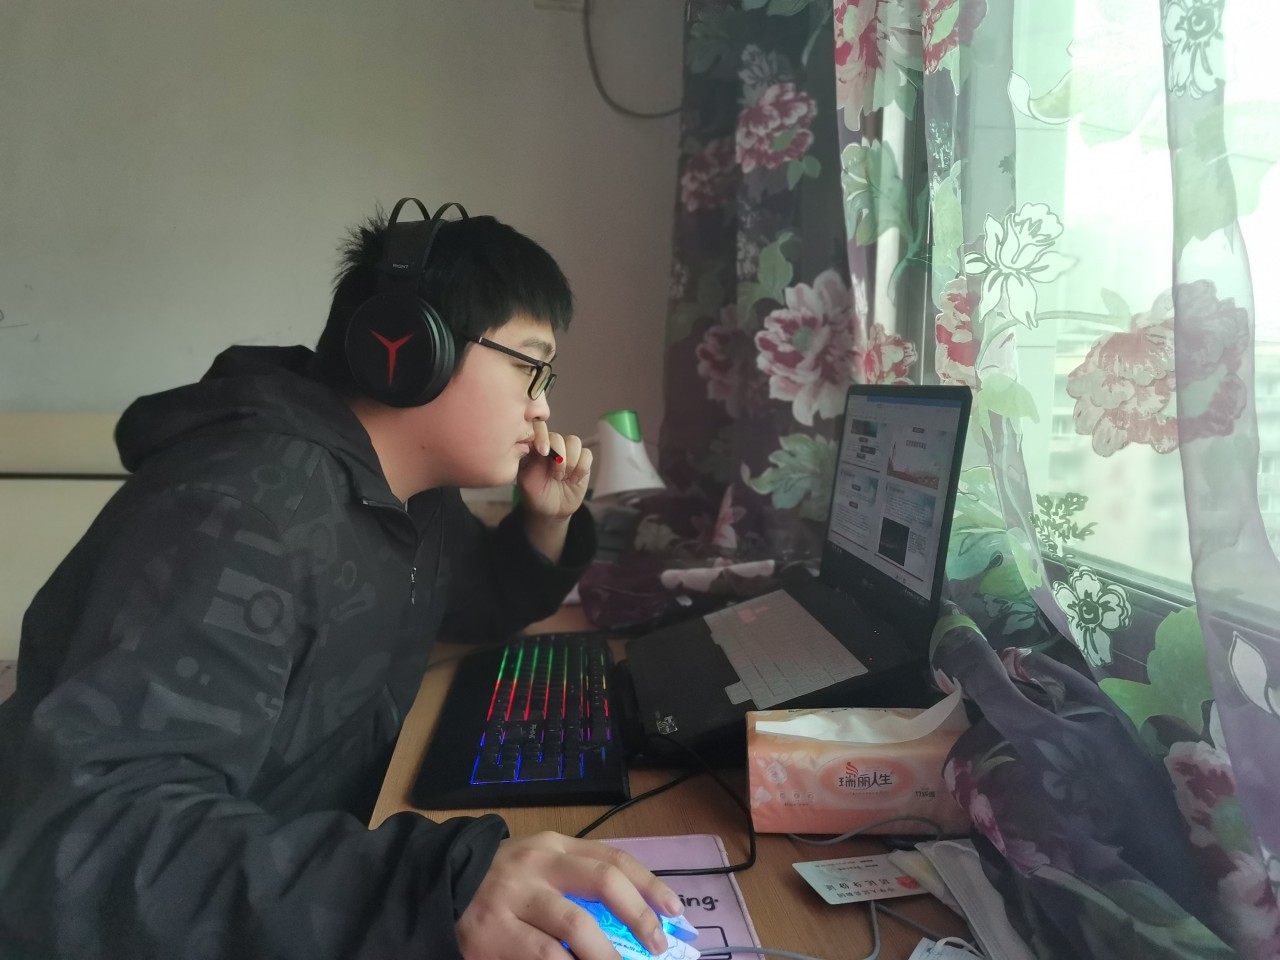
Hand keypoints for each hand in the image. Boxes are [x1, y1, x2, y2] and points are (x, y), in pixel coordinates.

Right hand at [455, 831, 683, 959]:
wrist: (433, 883)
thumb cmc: (498, 881)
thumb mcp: (537, 867)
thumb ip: (576, 882)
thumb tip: (632, 920)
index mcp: (555, 845)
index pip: (613, 858)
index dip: (650, 885)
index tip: (676, 911)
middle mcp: (538, 863)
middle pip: (602, 881)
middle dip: (638, 914)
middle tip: (657, 945)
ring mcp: (515, 896)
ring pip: (574, 924)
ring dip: (605, 954)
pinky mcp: (493, 931)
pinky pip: (543, 956)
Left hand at [517, 423, 591, 521]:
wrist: (551, 511)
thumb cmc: (535, 495)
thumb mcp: (527, 481)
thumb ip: (530, 462)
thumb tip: (538, 445)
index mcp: (535, 447)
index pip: (538, 430)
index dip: (542, 436)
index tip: (543, 452)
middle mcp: (552, 446)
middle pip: (558, 437)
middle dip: (558, 456)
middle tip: (555, 476)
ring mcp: (568, 453)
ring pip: (574, 442)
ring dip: (570, 461)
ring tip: (564, 478)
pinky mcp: (582, 462)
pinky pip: (587, 454)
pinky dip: (581, 467)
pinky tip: (573, 480)